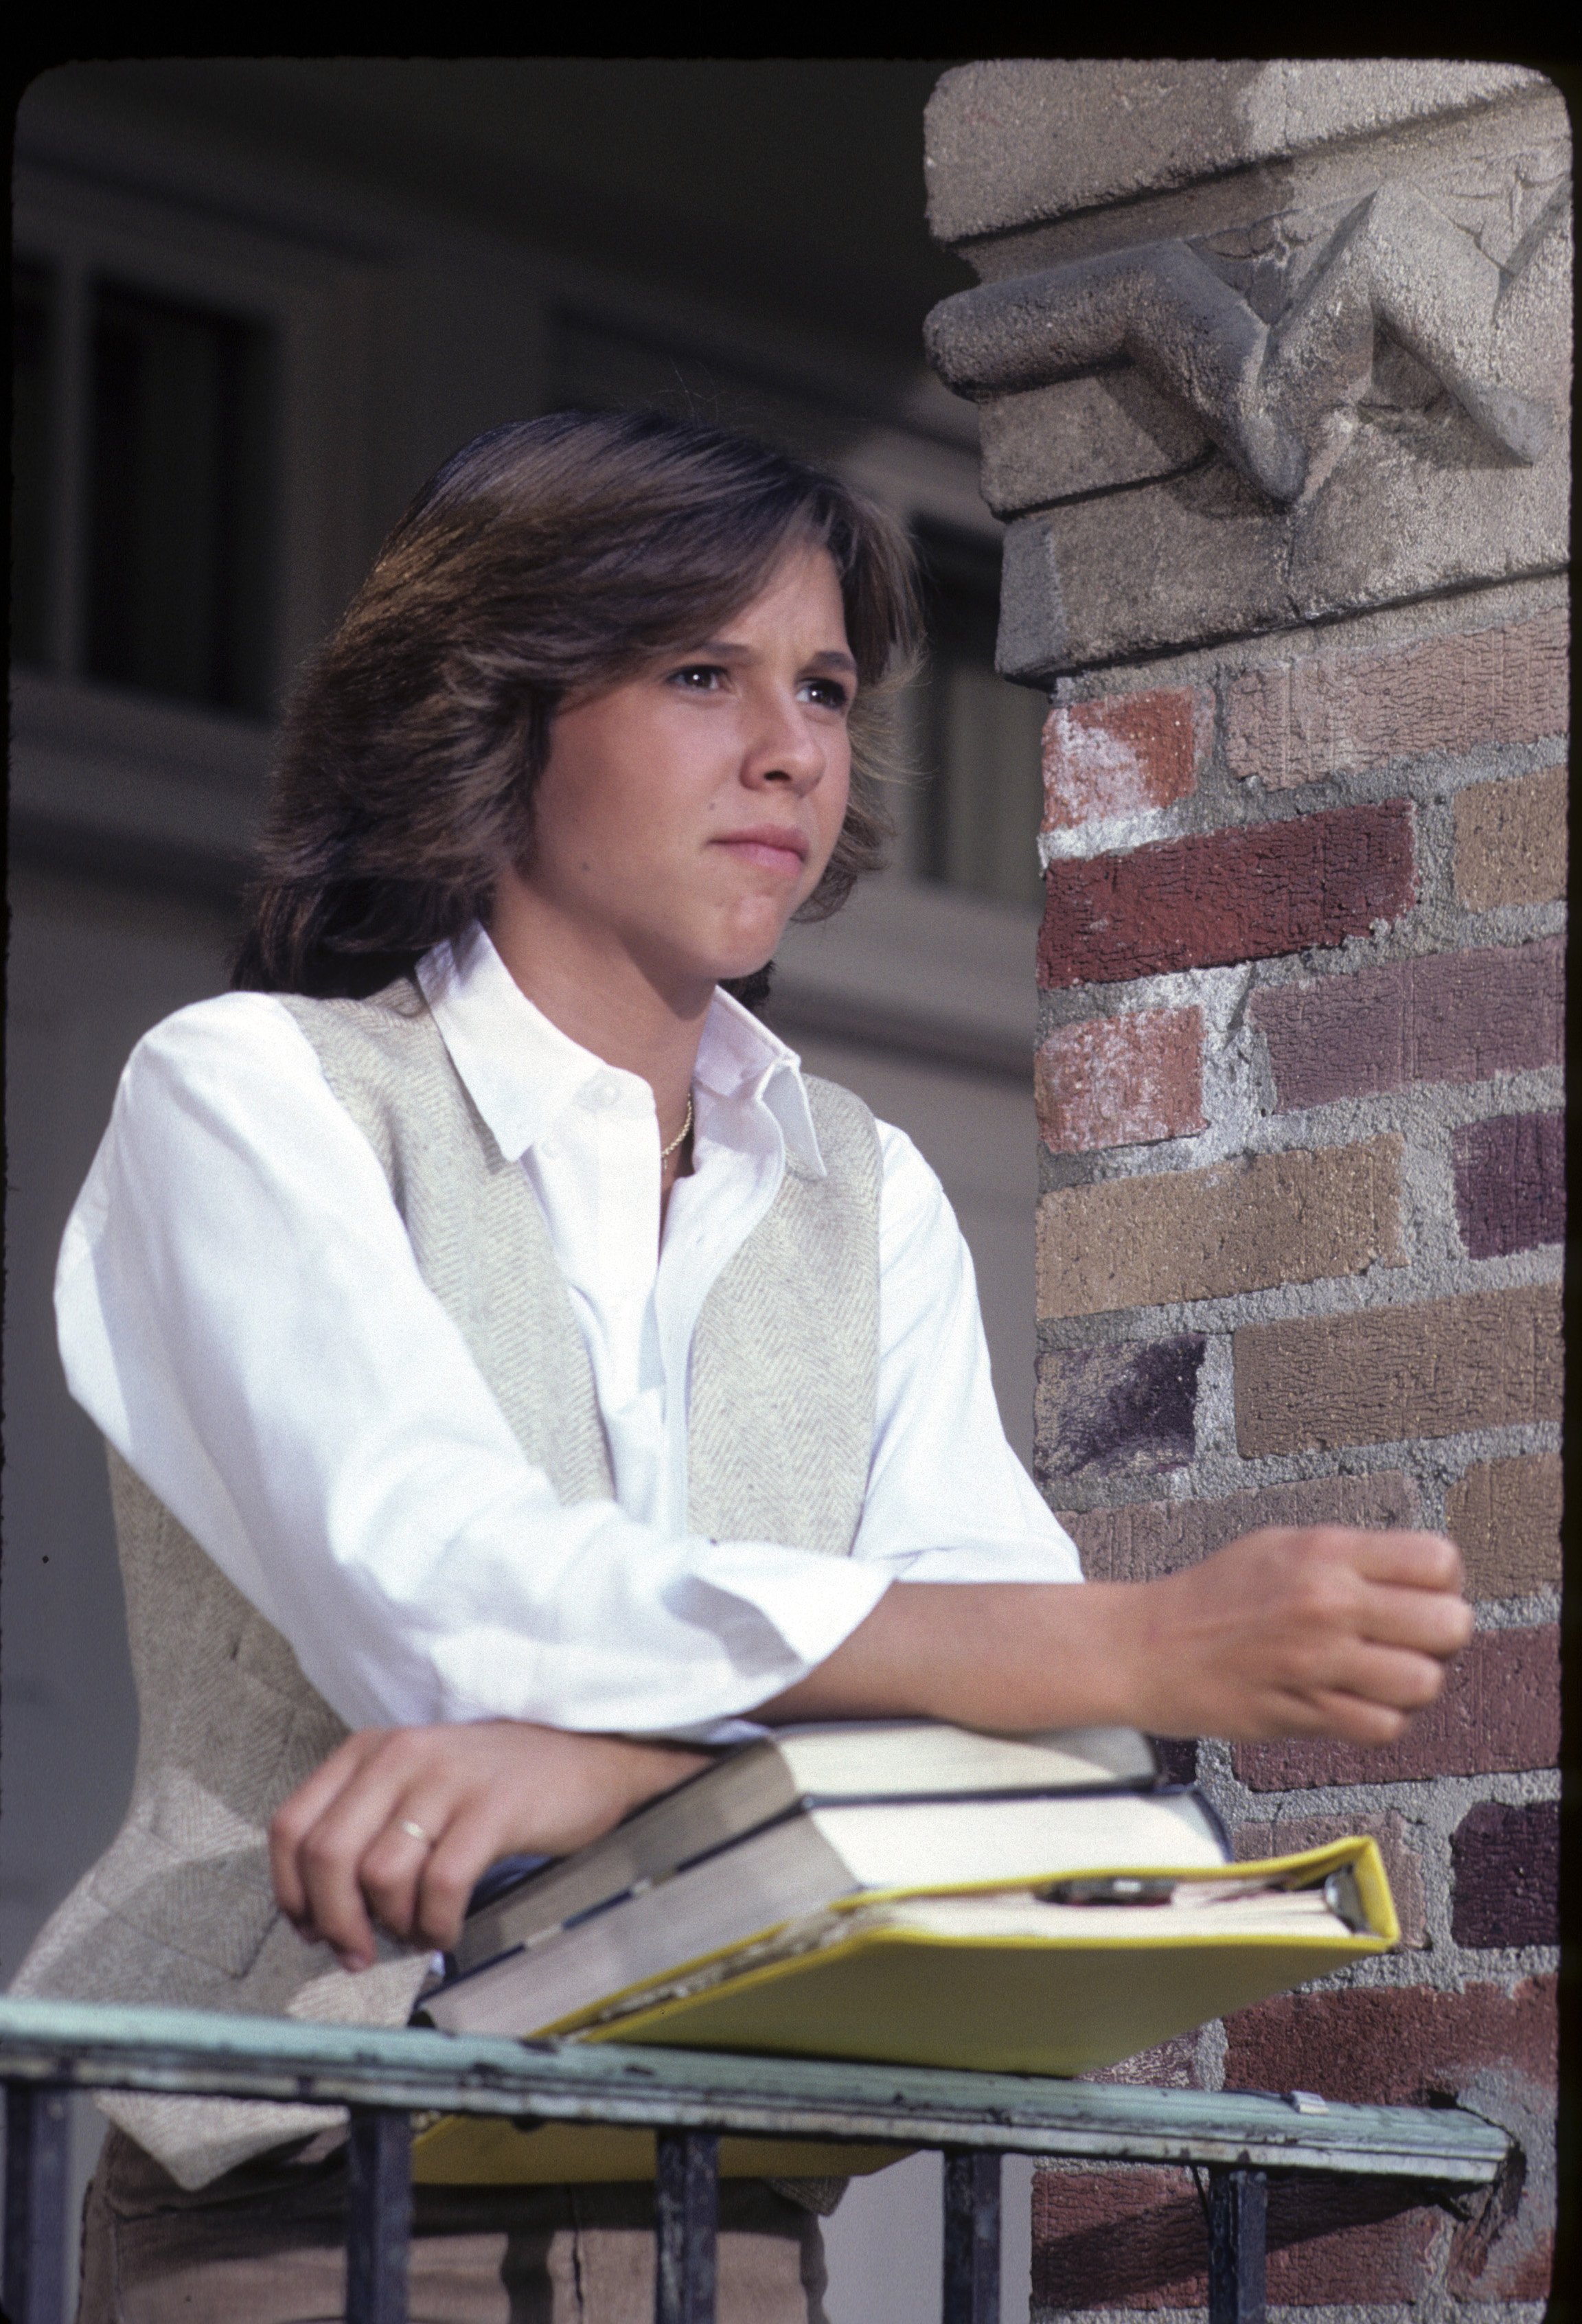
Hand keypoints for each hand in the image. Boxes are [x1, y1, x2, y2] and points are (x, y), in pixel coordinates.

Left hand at [269, 1722, 708, 1969]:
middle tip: (358, 1953)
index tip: (311, 1929)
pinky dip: (436, 1925)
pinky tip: (447, 1929)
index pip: (291, 1826)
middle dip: (334, 1922)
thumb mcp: (415, 1786)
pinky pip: (441, 1885)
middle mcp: (400, 1756)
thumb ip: (365, 1831)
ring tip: (413, 1933)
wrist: (585, 1758)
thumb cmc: (492, 1785)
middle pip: (326, 1856)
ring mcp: (447, 1779)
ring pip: (378, 1874)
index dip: (290, 1891)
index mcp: (369, 1751)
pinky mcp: (493, 1807)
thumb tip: (320, 1917)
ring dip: (390, 1924)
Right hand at [1125, 1526, 1474, 1744]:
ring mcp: (1317, 1661)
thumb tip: (1428, 1581)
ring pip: (1425, 1683)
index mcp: (1326, 1551)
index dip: (1443, 1583)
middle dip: (1441, 1637)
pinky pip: (1385, 1727)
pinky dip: (1380, 1720)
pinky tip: (1355, 1703)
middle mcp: (1328, 1602)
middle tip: (1412, 1641)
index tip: (1420, 1595)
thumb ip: (1353, 1559)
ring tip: (1385, 1676)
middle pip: (1450, 1624)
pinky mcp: (1304, 1713)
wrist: (1146, 1647)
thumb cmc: (1216, 1595)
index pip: (1440, 1561)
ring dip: (1414, 1684)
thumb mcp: (1283, 1547)